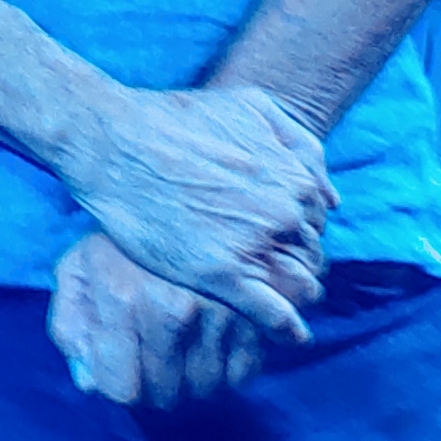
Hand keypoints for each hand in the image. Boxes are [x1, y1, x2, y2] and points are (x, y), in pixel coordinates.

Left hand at [47, 231, 292, 406]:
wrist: (183, 191)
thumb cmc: (120, 239)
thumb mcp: (78, 270)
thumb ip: (71, 326)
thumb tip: (89, 383)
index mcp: (123, 297)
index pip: (123, 389)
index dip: (117, 386)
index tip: (120, 369)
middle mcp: (175, 307)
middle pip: (167, 393)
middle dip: (154, 385)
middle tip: (151, 357)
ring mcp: (223, 311)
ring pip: (207, 388)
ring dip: (191, 378)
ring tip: (180, 345)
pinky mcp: (262, 313)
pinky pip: (244, 374)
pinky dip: (228, 367)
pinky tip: (211, 338)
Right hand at [59, 85, 333, 340]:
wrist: (110, 139)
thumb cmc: (171, 118)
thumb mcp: (249, 105)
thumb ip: (299, 142)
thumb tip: (330, 197)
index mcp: (295, 180)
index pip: (317, 222)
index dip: (296, 231)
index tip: (273, 237)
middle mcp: (283, 215)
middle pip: (310, 255)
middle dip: (294, 261)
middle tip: (263, 264)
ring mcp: (254, 245)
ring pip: (299, 286)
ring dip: (294, 294)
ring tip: (273, 298)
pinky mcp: (220, 274)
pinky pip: (273, 314)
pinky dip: (286, 328)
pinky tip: (288, 336)